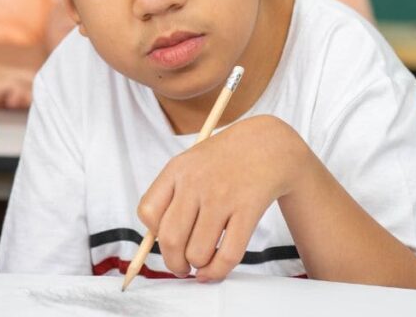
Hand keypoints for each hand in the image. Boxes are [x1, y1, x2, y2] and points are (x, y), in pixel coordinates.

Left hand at [137, 115, 311, 281]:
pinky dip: (218, 271)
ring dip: (197, 267)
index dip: (153, 234)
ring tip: (202, 262)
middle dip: (174, 263)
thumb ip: (172, 195)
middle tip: (181, 267)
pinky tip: (215, 270)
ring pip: (198, 252)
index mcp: (177, 170)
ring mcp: (222, 197)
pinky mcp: (247, 210)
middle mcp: (196, 183)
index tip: (164, 241)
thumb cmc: (224, 160)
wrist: (267, 144)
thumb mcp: (190, 163)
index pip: (148, 211)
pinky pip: (228, 254)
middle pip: (171, 239)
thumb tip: (159, 241)